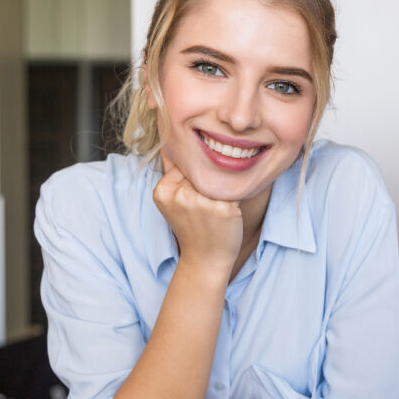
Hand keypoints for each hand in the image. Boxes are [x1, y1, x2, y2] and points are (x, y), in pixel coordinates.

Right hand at [153, 151, 242, 269]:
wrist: (206, 258)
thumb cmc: (193, 226)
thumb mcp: (174, 199)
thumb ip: (172, 171)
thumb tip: (169, 140)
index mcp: (163, 190)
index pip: (184, 164)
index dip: (194, 176)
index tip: (195, 193)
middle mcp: (180, 195)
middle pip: (201, 171)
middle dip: (209, 180)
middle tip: (207, 203)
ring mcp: (202, 202)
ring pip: (218, 178)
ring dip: (223, 187)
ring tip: (216, 207)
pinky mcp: (223, 208)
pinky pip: (234, 189)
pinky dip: (235, 196)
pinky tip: (229, 210)